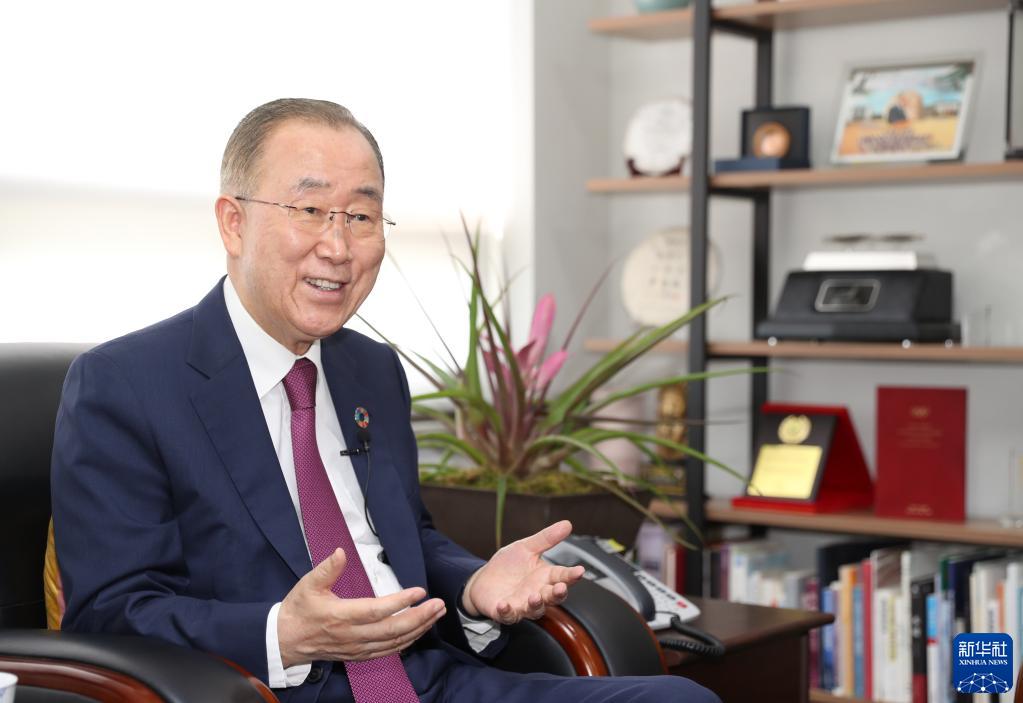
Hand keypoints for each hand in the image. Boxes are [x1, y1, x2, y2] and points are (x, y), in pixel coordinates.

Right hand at [277, 548, 445, 666]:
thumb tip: (341, 552)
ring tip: (436, 614)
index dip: (400, 601)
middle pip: (393, 629)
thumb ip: (327, 568)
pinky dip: (407, 642)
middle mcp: (352, 635)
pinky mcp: (359, 654)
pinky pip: (388, 651)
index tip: (419, 591)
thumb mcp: (308, 584)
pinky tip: (419, 631)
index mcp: (341, 616)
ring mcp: (357, 648)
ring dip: (419, 629)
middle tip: (439, 604)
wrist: (286, 641)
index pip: (377, 610)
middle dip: (420, 617)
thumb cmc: (299, 610)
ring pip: (394, 642)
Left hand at [461, 520, 584, 624]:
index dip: (571, 575)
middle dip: (558, 594)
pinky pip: (507, 615)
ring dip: (536, 604)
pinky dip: (506, 611)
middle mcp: (537, 593)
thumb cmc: (509, 566)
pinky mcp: (505, 612)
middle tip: (561, 587)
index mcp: (545, 577)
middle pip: (553, 597)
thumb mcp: (526, 548)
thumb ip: (546, 539)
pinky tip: (504, 604)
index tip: (580, 571)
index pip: (562, 576)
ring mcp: (522, 604)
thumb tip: (567, 524)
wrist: (484, 580)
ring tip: (535, 596)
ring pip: (534, 610)